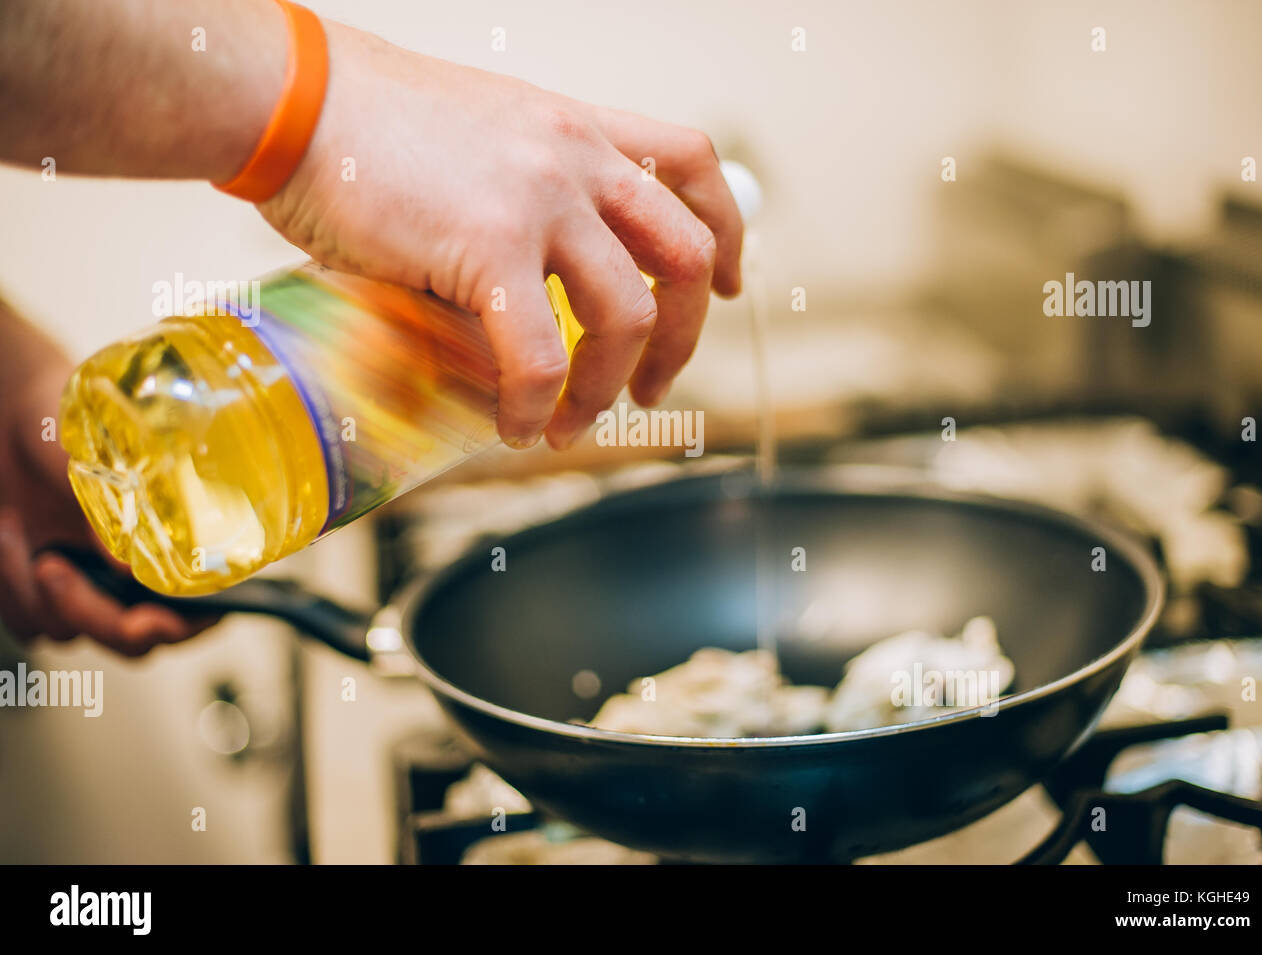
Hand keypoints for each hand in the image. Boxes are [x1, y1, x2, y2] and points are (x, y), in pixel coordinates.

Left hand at [0, 326, 215, 655]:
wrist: (5, 411)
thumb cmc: (60, 418)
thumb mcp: (91, 457)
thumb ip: (113, 512)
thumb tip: (131, 569)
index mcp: (175, 538)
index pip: (202, 606)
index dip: (183, 625)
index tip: (146, 621)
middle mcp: (136, 571)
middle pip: (133, 639)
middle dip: (89, 615)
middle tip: (53, 569)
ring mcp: (89, 582)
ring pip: (67, 633)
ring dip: (29, 589)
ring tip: (10, 530)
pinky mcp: (39, 588)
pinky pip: (26, 621)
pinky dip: (6, 586)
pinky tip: (4, 535)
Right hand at [257, 21, 743, 449]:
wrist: (292, 98)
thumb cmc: (363, 125)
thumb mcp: (477, 141)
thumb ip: (519, 202)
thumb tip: (514, 295)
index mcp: (578, 129)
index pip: (692, 164)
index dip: (726, 232)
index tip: (728, 285)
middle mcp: (577, 158)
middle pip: (686, 254)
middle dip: (685, 337)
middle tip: (651, 388)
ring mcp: (540, 200)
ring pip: (627, 316)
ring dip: (606, 387)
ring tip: (568, 425)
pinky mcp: (489, 246)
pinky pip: (540, 353)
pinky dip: (536, 404)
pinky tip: (515, 424)